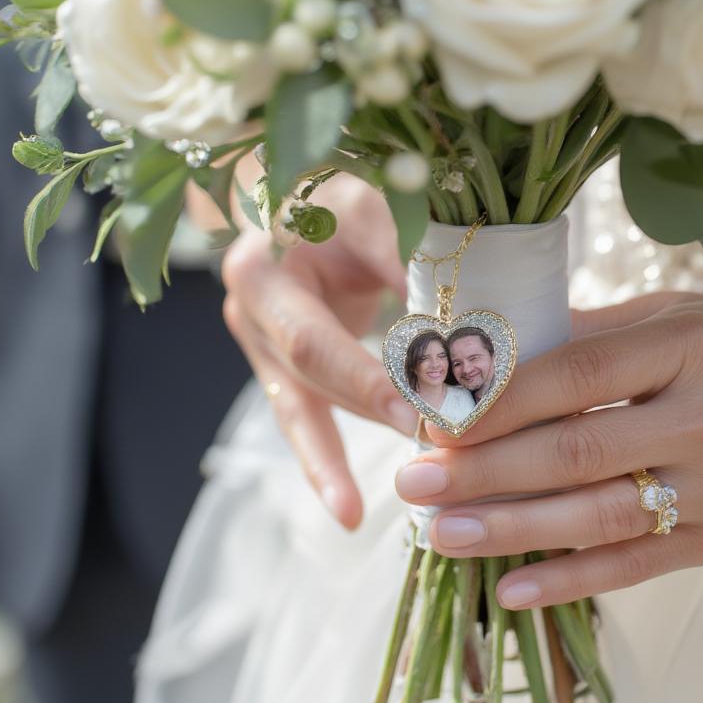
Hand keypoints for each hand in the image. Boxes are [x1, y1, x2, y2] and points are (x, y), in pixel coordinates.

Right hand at [223, 175, 415, 528]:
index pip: (317, 334)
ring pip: (305, 403)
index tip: (423, 412)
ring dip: (341, 456)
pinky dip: (325, 462)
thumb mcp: (373, 205)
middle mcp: (250, 304)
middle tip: (433, 453)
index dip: (368, 377)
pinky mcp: (278, 364)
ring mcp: (258, 337)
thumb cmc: (341, 192)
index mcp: (265, 261)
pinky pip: (301, 417)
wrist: (294, 192)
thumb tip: (452, 321)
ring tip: (374, 506)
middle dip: (373, 411)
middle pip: (311, 372)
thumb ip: (406, 253)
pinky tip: (349, 511)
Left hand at [394, 293, 702, 607]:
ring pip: (599, 516)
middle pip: (577, 449)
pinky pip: (638, 565)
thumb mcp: (682, 315)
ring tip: (439, 533)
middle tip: (413, 480)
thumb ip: (596, 334)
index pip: (576, 372)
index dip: (498, 399)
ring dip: (510, 529)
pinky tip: (510, 588)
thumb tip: (493, 353)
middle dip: (484, 469)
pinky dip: (571, 580)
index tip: (434, 416)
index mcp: (691, 344)